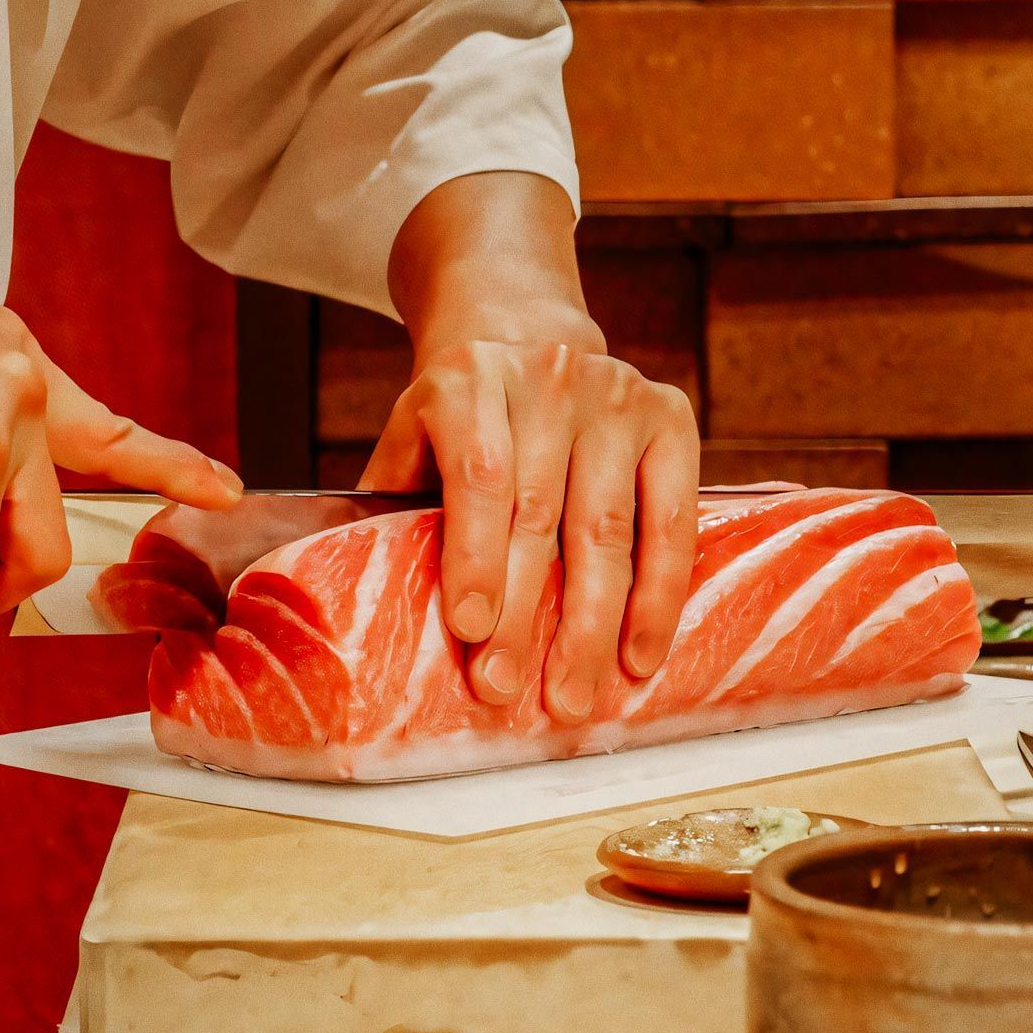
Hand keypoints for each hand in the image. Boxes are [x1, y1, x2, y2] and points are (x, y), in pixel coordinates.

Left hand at [361, 336, 698, 722]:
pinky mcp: (671, 418)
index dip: (476, 555)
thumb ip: (391, 499)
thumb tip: (361, 597)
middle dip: (526, 614)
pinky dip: (659, 595)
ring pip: (607, 527)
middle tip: (506, 689)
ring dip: (591, 624)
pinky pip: (671, 521)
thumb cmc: (463, 414)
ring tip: (572, 696)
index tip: (470, 629)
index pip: (479, 475)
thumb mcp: (413, 433)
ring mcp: (616, 396)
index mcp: (469, 380)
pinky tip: (638, 654)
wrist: (531, 336)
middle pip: (539, 513)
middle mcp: (547, 379)